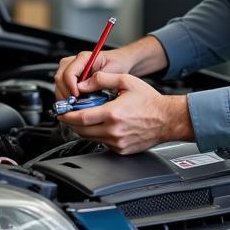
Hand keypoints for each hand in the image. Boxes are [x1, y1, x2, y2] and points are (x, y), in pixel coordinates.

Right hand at [54, 48, 132, 99]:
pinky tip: (75, 103)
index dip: (71, 87)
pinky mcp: (71, 76)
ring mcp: (71, 68)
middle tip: (74, 104)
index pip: (69, 73)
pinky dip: (66, 96)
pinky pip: (62, 87)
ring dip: (65, 96)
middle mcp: (74, 61)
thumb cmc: (117, 64)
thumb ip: (98, 79)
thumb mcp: (112, 72)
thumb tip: (82, 88)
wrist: (120, 61)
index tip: (77, 97)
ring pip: (59, 84)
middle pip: (60, 78)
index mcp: (84, 58)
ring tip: (75, 105)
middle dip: (65, 94)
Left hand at [56, 71, 193, 154]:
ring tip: (85, 117)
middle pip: (81, 131)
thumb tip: (83, 84)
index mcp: (112, 114)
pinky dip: (97, 135)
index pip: (80, 118)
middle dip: (71, 122)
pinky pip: (101, 143)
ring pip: (89, 138)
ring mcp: (117, 143)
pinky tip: (102, 125)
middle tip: (68, 114)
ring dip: (83, 129)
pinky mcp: (121, 150)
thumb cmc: (150, 101)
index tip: (61, 112)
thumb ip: (102, 80)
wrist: (168, 119)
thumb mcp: (125, 81)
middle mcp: (113, 131)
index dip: (66, 115)